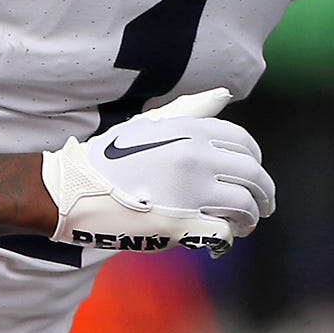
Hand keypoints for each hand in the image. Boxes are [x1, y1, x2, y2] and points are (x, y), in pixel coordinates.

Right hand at [41, 89, 273, 251]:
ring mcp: (189, 193)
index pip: (246, 145)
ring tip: (243, 225)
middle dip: (264, 194)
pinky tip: (220, 239)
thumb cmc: (107, 159)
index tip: (253, 177)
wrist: (69, 191)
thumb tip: (225, 94)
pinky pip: (223, 232)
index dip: (257, 162)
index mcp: (190, 132)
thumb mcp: (147, 125)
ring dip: (249, 218)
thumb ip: (190, 110)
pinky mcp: (179, 225)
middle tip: (262, 207)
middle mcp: (195, 159)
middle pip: (253, 176)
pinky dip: (227, 237)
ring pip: (243, 206)